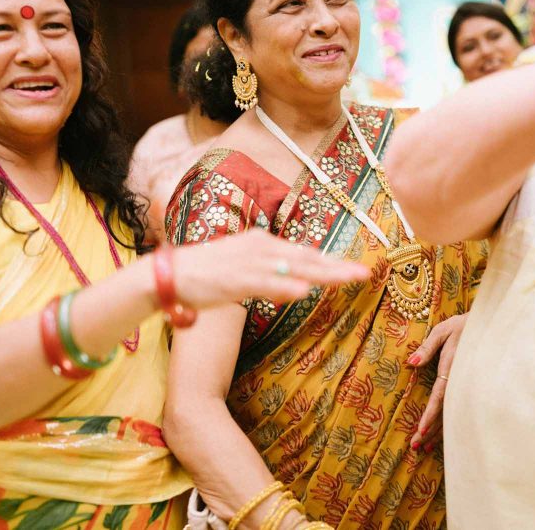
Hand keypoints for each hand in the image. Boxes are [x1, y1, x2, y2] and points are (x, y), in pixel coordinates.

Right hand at [171, 229, 369, 311]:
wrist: (169, 274)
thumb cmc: (205, 274)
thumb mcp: (244, 270)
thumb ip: (271, 275)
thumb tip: (298, 283)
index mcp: (262, 244)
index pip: (304, 254)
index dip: (332, 262)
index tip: (356, 268)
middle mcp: (260, 248)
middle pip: (306, 259)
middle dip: (337, 267)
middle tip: (365, 272)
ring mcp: (248, 263)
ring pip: (293, 269)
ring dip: (322, 274)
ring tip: (348, 278)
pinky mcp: (234, 280)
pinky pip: (265, 284)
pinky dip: (284, 287)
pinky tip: (304, 290)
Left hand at [406, 314, 466, 452]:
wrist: (490, 326)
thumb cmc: (462, 326)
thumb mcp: (443, 330)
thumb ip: (427, 347)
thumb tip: (411, 363)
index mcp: (453, 367)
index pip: (441, 395)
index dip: (433, 413)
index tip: (422, 429)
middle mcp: (460, 382)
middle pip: (445, 411)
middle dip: (431, 431)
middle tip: (415, 447)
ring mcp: (466, 388)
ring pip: (452, 415)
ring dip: (439, 433)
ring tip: (424, 449)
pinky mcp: (467, 390)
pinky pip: (457, 410)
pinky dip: (448, 426)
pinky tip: (439, 437)